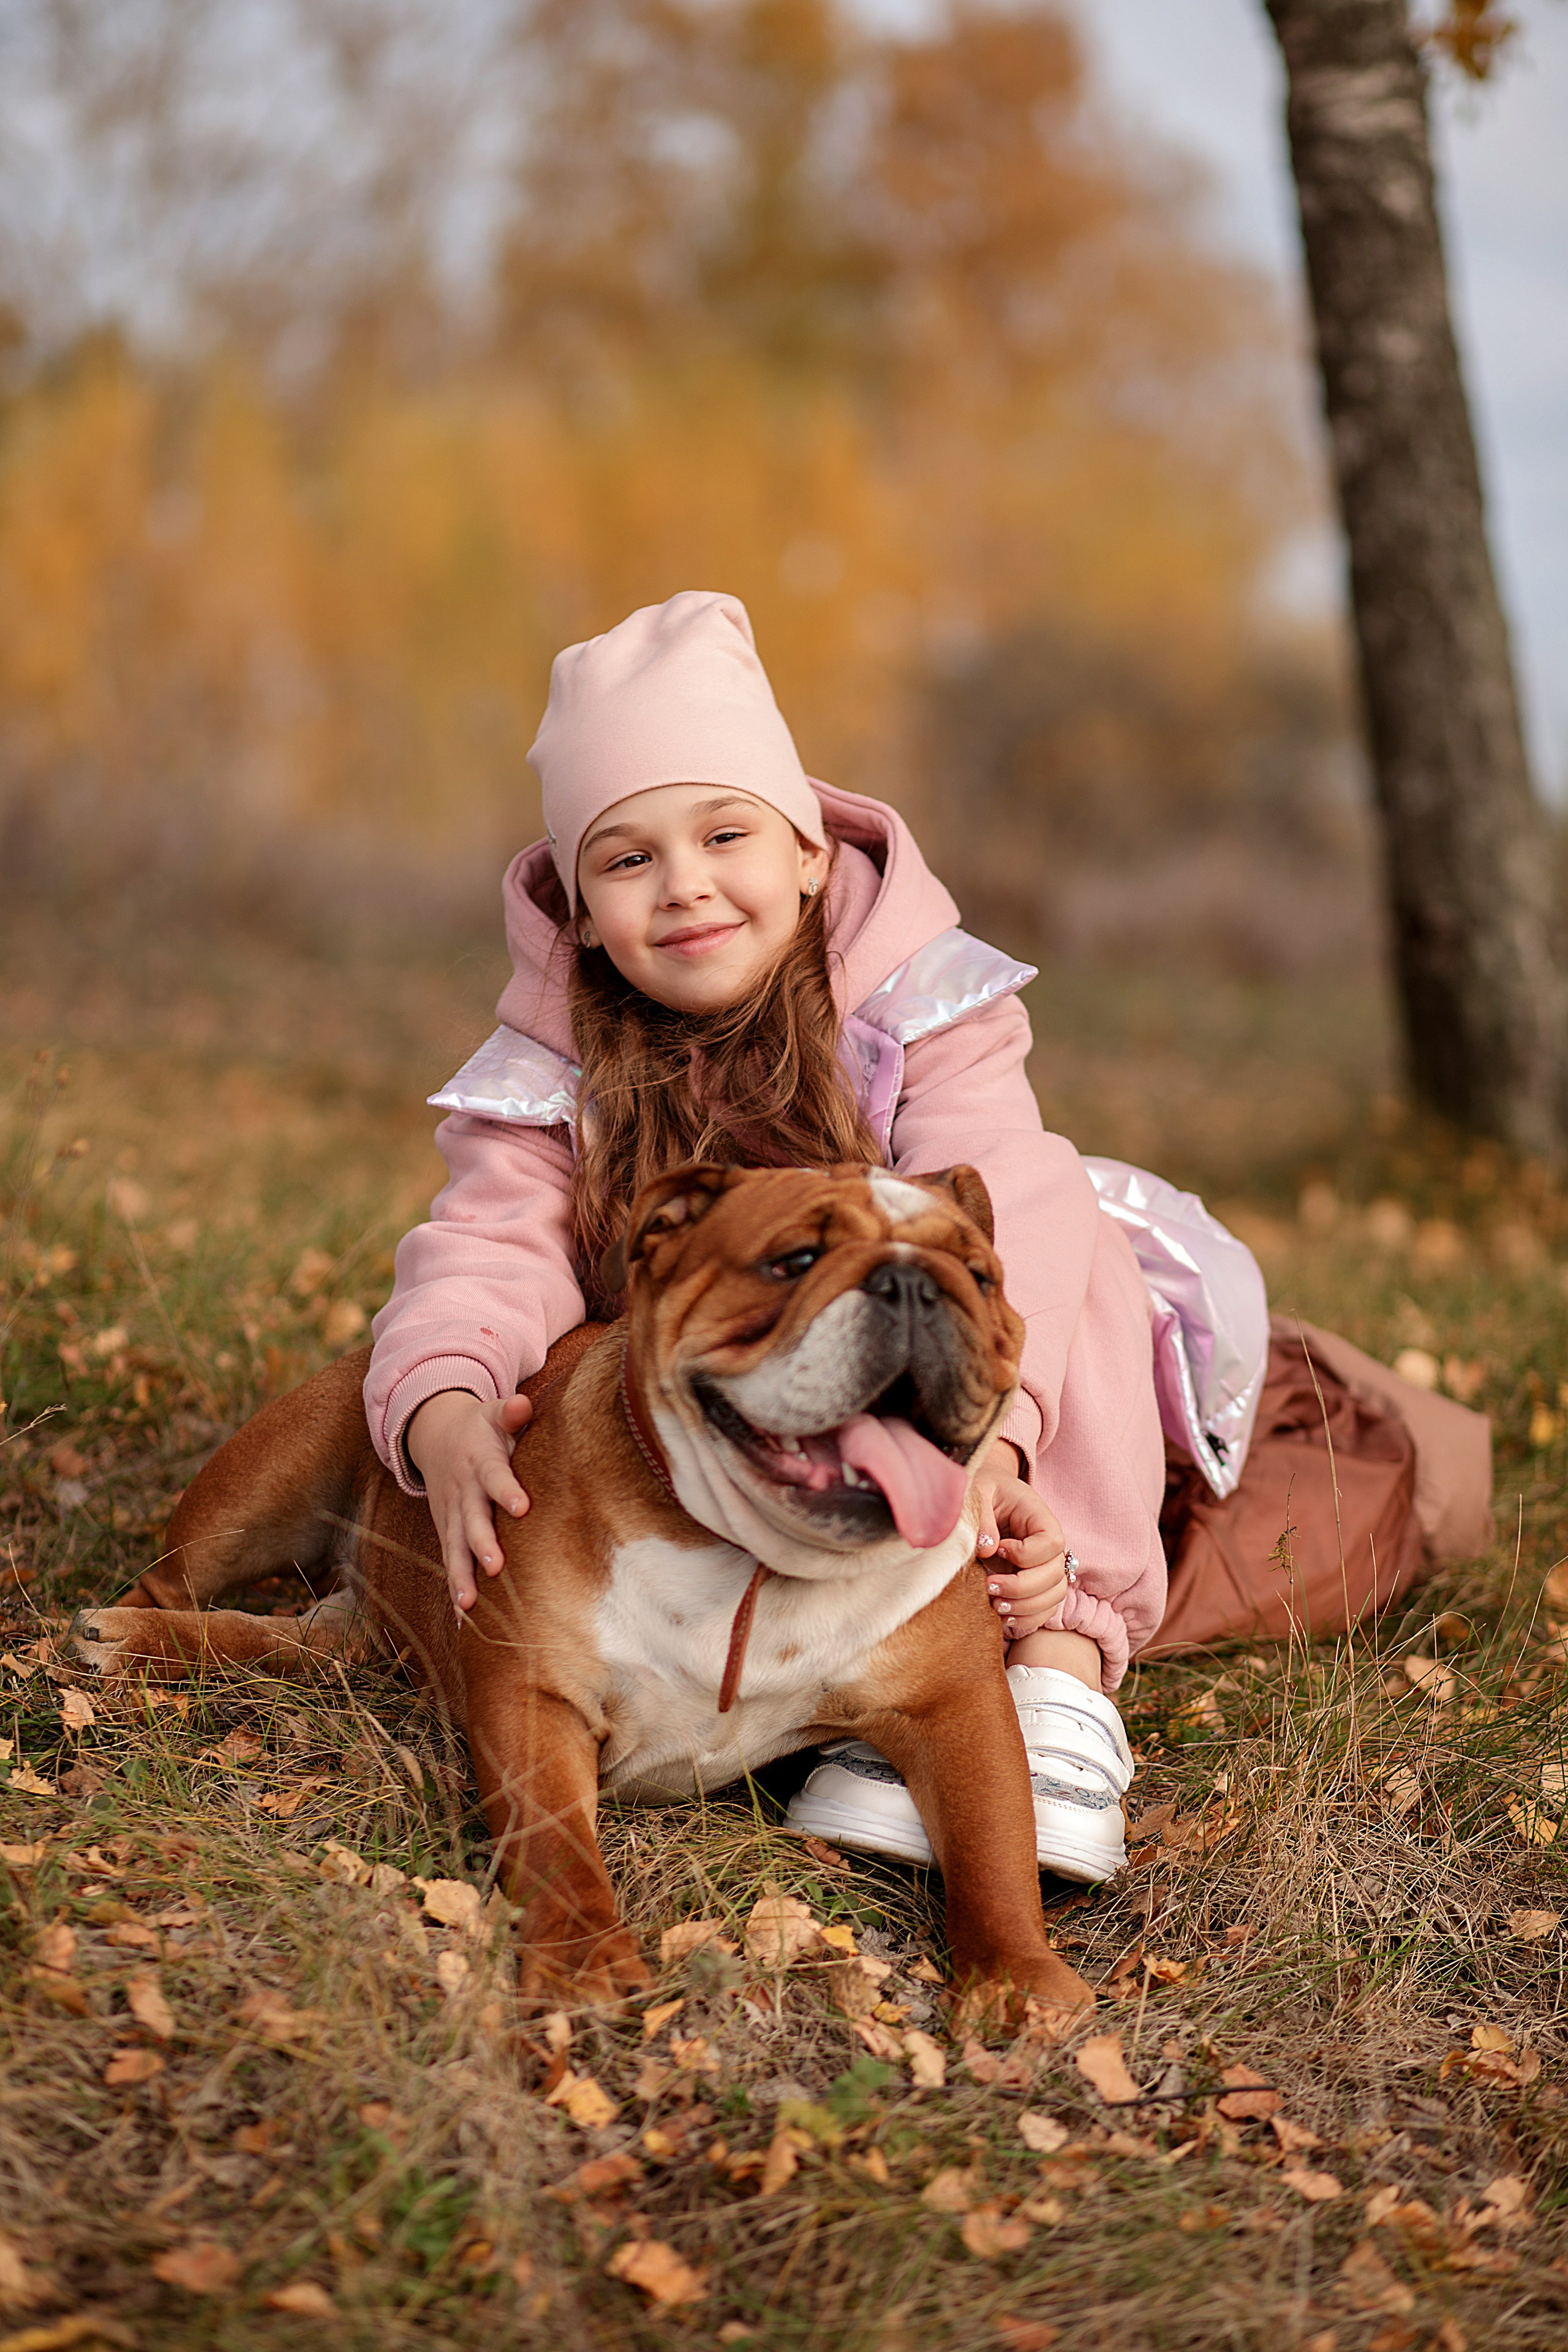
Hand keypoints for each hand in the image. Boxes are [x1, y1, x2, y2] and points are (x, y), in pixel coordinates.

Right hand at [405, 1388, 533, 1618]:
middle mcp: (464, 1493)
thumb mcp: (492, 1413)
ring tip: (469, 1606)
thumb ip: (510, 1412)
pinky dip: (455, 1591)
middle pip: (472, 1521)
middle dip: (482, 1544)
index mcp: (482, 1462)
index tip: (522, 1507)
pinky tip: (464, 1623)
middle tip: (496, 1566)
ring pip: (455, 1549)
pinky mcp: (447, 1533)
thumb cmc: (480, 1427)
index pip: (496, 1477)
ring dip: (462, 1577)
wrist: (434, 1433)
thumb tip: (522, 1403)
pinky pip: (450, 1563)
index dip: (507, 1491)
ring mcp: (451, 1516)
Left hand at [972, 1438, 1069, 1640]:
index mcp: (1041, 1519)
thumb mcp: (979, 1491)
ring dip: (1025, 1608)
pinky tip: (1003, 1617)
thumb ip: (982, 1515)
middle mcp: (1050, 1546)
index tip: (999, 1549)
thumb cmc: (985, 1491)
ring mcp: (1046, 1568)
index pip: (1052, 1542)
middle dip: (1022, 1587)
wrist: (988, 1498)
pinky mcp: (1037, 1585)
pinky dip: (1027, 1620)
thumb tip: (987, 1547)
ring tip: (995, 1605)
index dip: (1027, 1553)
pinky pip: (1044, 1610)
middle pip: (1055, 1575)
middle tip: (989, 1585)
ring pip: (1053, 1597)